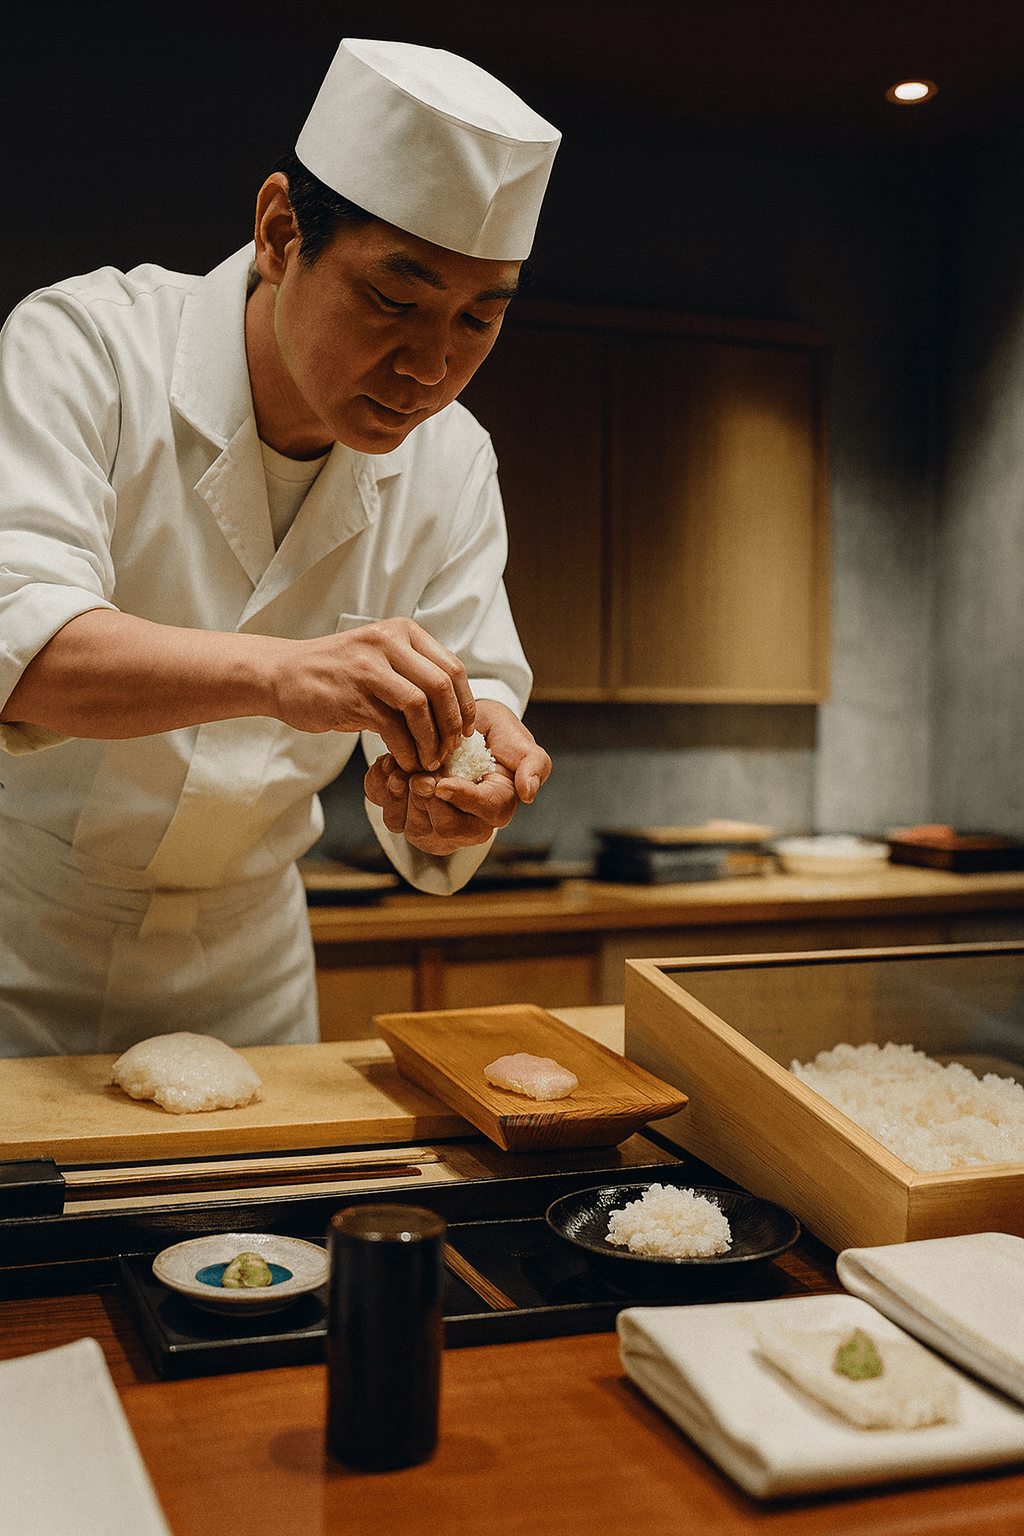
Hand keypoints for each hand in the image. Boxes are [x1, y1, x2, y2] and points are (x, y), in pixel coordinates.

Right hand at [272, 617, 475, 772]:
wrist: (283, 674)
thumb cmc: (336, 672)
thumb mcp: (379, 657)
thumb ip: (413, 673)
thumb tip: (453, 709)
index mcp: (402, 632)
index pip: (452, 667)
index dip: (466, 704)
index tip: (465, 730)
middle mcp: (388, 643)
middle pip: (442, 686)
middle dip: (452, 725)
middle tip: (450, 750)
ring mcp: (369, 668)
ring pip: (420, 706)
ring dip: (431, 741)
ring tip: (429, 760)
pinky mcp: (353, 696)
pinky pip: (393, 727)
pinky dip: (406, 750)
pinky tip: (406, 761)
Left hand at [364, 699, 550, 856]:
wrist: (460, 725)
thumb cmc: (495, 735)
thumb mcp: (521, 742)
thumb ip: (534, 765)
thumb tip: (528, 793)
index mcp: (498, 808)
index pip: (483, 813)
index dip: (461, 799)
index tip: (442, 782)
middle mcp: (468, 826)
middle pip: (444, 829)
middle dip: (427, 799)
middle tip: (418, 772)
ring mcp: (435, 826)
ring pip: (412, 829)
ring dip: (401, 796)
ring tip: (401, 767)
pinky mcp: (409, 817)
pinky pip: (389, 814)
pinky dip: (382, 790)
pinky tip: (389, 767)